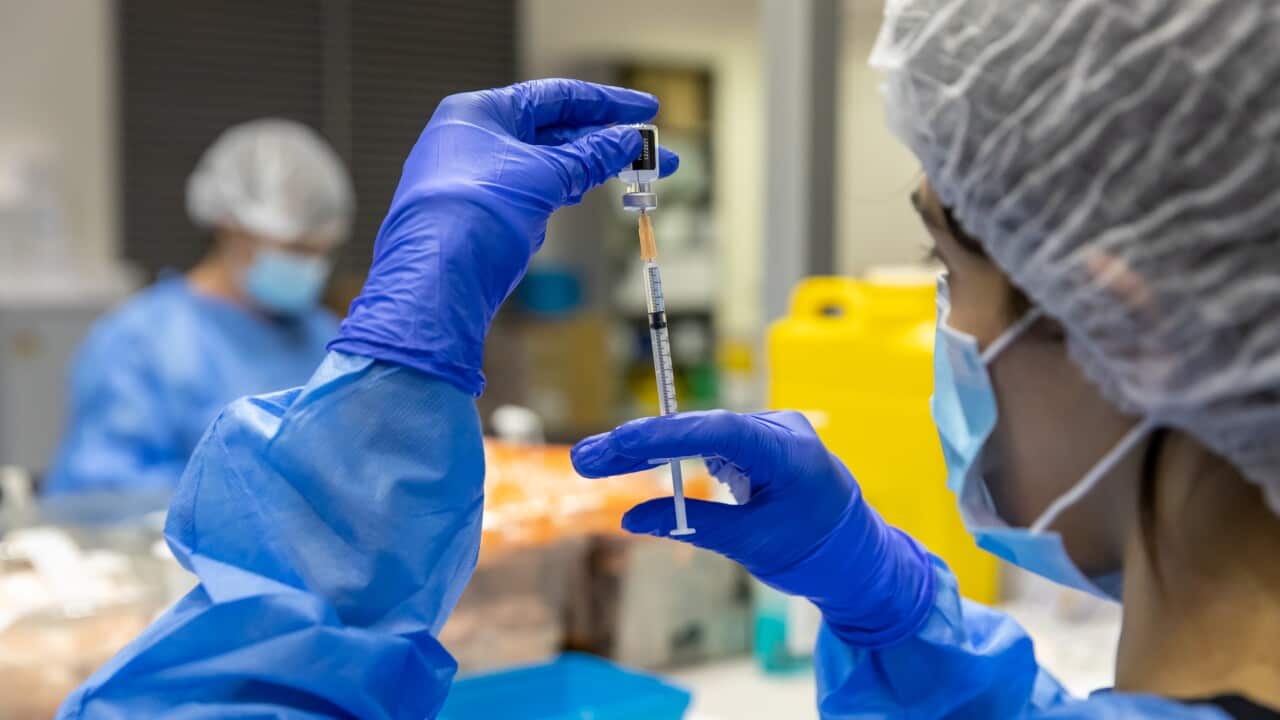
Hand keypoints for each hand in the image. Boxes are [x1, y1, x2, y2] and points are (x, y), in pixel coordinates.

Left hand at [330, 79, 677, 394]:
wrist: (433, 285)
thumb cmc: (472, 217)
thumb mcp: (542, 177)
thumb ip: (589, 157)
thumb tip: (627, 141)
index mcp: (480, 113)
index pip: (555, 97)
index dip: (606, 103)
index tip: (646, 108)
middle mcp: (475, 139)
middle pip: (554, 131)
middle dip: (607, 143)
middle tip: (656, 154)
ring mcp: (477, 178)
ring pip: (547, 165)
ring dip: (592, 169)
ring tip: (640, 175)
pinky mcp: (483, 215)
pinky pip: (534, 194)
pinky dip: (565, 193)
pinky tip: (592, 194)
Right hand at [572, 410, 936, 646]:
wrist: (857, 556)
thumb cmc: (813, 554)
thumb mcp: (750, 546)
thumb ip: (692, 525)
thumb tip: (631, 520)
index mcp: (791, 453)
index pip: (719, 432)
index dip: (663, 436)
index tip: (617, 445)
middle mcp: (781, 430)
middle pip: (699, 428)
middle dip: (640, 444)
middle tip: (586, 458)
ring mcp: (771, 431)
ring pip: (699, 433)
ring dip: (649, 447)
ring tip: (596, 460)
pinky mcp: (759, 441)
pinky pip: (709, 441)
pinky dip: (673, 452)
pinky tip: (629, 458)